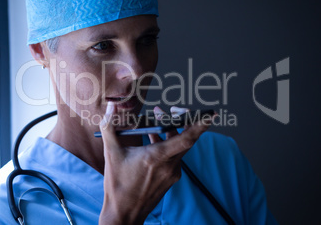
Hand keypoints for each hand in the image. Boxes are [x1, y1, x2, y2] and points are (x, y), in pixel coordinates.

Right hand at [98, 102, 213, 224]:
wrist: (124, 215)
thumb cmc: (117, 185)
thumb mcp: (111, 153)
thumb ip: (109, 127)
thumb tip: (110, 106)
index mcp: (157, 157)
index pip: (187, 138)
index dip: (200, 125)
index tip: (211, 114)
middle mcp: (169, 165)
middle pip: (186, 138)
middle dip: (181, 120)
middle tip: (172, 108)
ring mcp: (172, 173)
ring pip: (179, 146)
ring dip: (171, 130)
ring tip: (157, 117)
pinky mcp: (171, 178)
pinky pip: (174, 156)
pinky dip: (167, 143)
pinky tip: (153, 137)